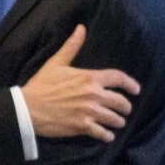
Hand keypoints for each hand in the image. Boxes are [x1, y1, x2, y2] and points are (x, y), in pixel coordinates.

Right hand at [21, 24, 137, 142]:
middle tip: (126, 109)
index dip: (130, 84)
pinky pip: (102, 133)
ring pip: (113, 119)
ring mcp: (89, 112)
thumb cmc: (41, 84)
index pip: (118, 78)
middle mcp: (93, 95)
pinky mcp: (83, 127)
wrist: (28, 109)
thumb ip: (72, 46)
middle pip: (120, 101)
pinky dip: (107, 135)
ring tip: (118, 123)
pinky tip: (108, 136)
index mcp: (89, 78)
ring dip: (118, 121)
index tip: (136, 90)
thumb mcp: (56, 62)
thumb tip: (81, 28)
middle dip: (126, 106)